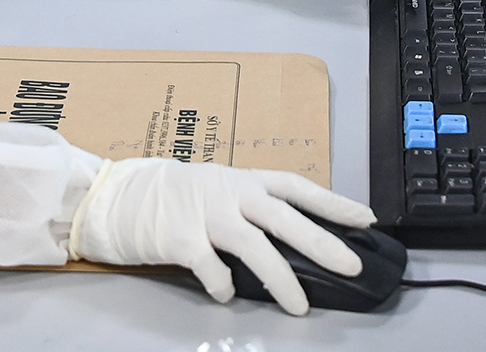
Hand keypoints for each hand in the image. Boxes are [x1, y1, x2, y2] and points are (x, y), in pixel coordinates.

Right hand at [69, 158, 376, 314]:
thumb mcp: (218, 192)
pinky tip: (227, 294)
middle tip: (350, 264)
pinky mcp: (180, 237)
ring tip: (298, 306)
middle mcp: (229, 192)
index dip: (332, 202)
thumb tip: (293, 244)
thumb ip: (250, 211)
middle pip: (284, 217)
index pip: (297, 187)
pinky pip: (212, 268)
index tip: (365, 218)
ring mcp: (205, 213)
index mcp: (243, 179)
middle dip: (321, 242)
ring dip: (281, 278)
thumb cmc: (174, 198)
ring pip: (254, 245)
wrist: (119, 196)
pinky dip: (224, 285)